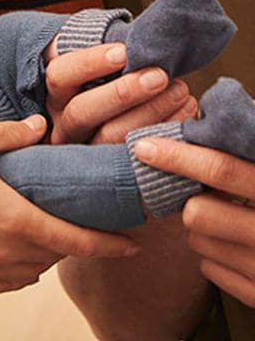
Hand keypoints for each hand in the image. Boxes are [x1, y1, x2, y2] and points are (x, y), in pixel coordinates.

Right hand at [0, 118, 136, 294]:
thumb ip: (12, 134)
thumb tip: (41, 125)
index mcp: (13, 218)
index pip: (75, 241)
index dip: (109, 245)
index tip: (133, 243)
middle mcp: (3, 251)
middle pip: (55, 257)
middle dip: (72, 243)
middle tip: (79, 219)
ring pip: (30, 272)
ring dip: (44, 254)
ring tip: (43, 226)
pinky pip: (5, 279)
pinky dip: (18, 266)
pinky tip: (10, 242)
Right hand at [45, 43, 194, 143]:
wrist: (114, 116)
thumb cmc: (109, 78)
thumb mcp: (96, 58)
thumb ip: (99, 45)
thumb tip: (130, 36)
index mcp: (55, 92)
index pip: (60, 76)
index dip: (90, 63)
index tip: (124, 52)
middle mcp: (62, 123)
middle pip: (82, 111)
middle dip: (123, 93)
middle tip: (160, 76)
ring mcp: (84, 149)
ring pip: (109, 136)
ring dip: (149, 113)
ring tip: (181, 92)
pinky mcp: (112, 168)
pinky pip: (136, 156)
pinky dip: (165, 131)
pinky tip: (186, 112)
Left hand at [133, 136, 254, 306]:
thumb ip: (242, 151)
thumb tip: (203, 117)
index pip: (222, 169)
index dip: (178, 156)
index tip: (144, 147)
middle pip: (197, 212)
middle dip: (190, 201)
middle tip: (197, 195)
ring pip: (197, 240)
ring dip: (201, 228)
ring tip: (224, 220)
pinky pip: (209, 268)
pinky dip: (214, 256)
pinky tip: (233, 246)